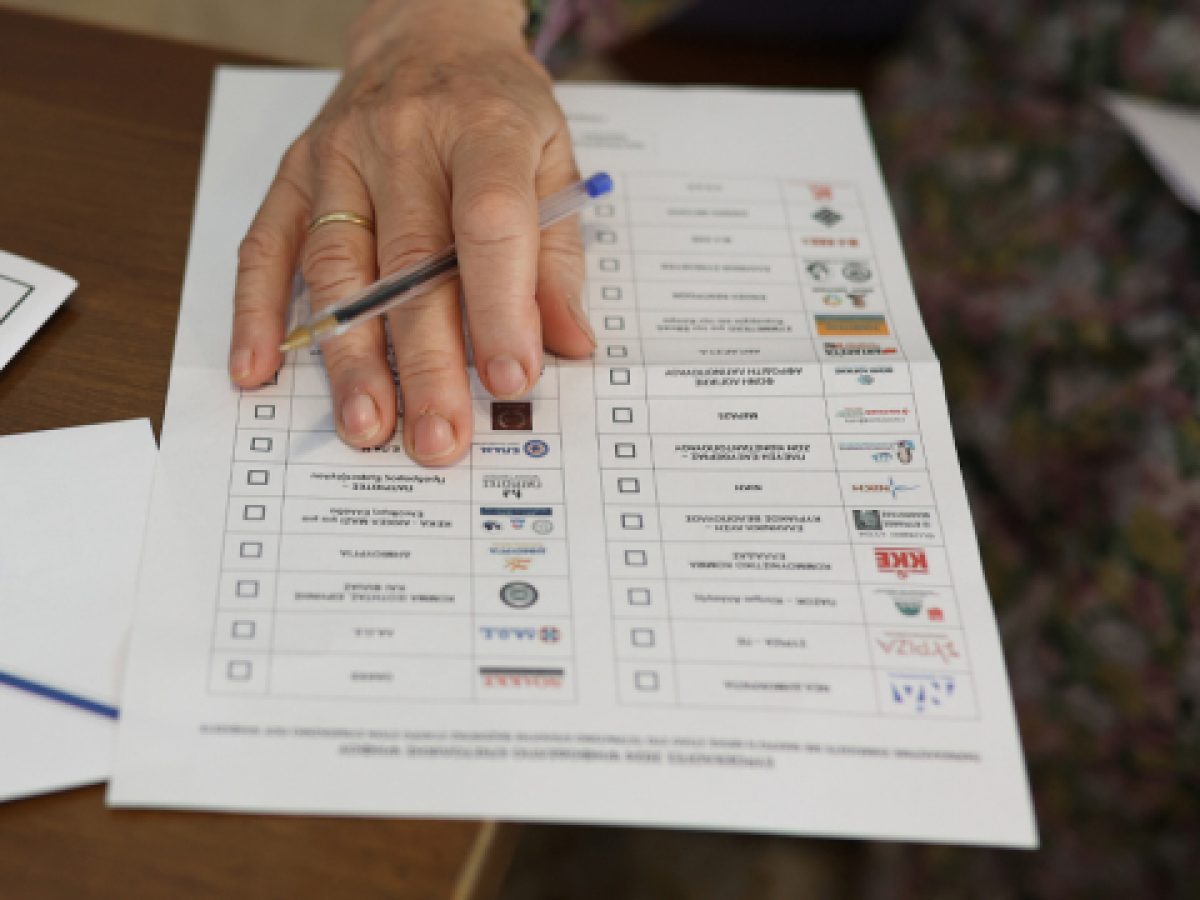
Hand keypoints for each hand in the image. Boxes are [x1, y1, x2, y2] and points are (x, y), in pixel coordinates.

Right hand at [227, 0, 593, 463]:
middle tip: (437, 439)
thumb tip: (566, 345)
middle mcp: (402, 140)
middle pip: (412, 263)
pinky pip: (266, 245)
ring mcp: (338, 156)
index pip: (490, 225)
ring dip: (348, 355)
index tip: (511, 380)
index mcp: (482, 129)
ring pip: (338, 267)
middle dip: (425, 362)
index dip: (501, 308)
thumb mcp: (553, 161)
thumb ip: (557, 257)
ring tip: (365, 425)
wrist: (428, 34)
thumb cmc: (498, 108)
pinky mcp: (294, 173)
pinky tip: (257, 368)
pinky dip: (256, 310)